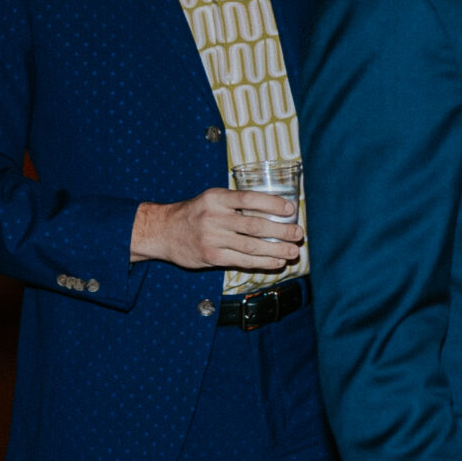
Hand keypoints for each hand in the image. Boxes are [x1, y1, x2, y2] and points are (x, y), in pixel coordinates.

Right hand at [131, 187, 302, 269]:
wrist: (163, 231)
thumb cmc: (194, 214)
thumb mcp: (211, 199)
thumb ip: (236, 203)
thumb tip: (272, 210)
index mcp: (217, 198)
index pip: (250, 198)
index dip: (273, 203)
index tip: (291, 209)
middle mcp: (214, 217)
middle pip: (255, 225)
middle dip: (281, 231)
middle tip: (299, 234)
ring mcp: (212, 238)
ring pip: (251, 246)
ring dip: (276, 250)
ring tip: (293, 252)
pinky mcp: (212, 256)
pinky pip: (242, 261)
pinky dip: (262, 262)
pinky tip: (276, 262)